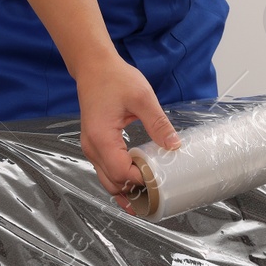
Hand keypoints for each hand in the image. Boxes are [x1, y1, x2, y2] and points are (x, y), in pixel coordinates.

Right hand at [75, 54, 181, 213]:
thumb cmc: (116, 79)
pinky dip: (119, 179)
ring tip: (147, 198)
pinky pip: (105, 169)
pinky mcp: (95, 144)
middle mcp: (92, 147)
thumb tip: (174, 145)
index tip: (161, 181)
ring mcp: (91, 147)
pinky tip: (135, 183)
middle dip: (133, 191)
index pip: (121, 172)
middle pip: (111, 182)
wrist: (94, 68)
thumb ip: (158, 123)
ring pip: (106, 179)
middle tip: (157, 197)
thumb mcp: (142, 97)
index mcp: (101, 137)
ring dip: (125, 189)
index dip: (141, 180)